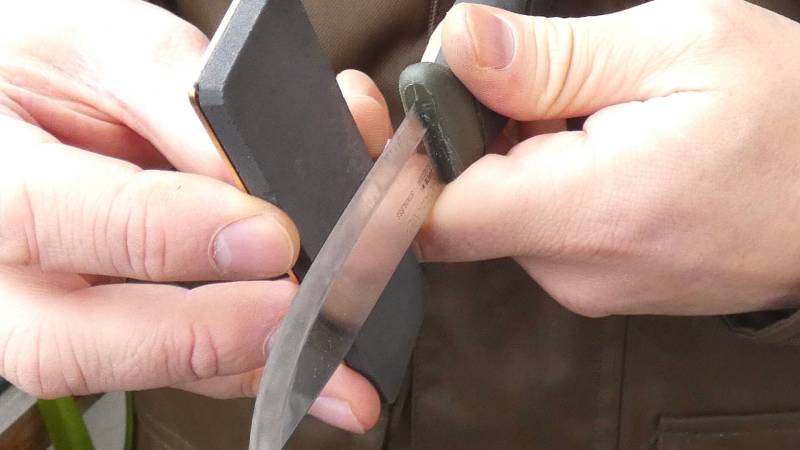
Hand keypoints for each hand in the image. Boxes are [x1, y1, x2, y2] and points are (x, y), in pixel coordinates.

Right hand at [0, 0, 383, 432]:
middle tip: (297, 314)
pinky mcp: (104, 328)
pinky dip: (249, 361)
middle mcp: (1, 271)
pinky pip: (174, 366)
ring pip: (133, 371)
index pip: (46, 218)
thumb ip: (186, 108)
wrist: (22, 99)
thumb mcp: (108, 48)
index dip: (163, 234)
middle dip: (201, 337)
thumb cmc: (50, 65)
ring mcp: (46, 311)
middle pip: (71, 343)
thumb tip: (270, 184)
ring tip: (332, 368)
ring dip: (243, 367)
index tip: (268, 235)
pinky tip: (313, 358)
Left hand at [413, 0, 799, 316]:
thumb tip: (459, 46)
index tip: (390, 101)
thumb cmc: (793, 119)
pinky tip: (599, 143)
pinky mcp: (598, 281)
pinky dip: (543, 179)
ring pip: (498, 213)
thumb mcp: (680, 47)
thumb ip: (554, 58)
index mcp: (586, 211)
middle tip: (532, 76)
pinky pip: (537, 227)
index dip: (392, 156)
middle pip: (459, 205)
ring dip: (514, 153)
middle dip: (469, 134)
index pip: (430, 212)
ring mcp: (586, 283)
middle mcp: (574, 268)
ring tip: (588, 108)